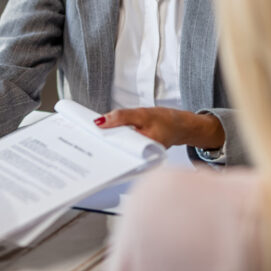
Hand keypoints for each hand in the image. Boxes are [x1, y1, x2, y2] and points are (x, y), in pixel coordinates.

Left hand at [93, 107, 224, 149]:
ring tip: (95, 133)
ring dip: (109, 140)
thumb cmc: (166, 120)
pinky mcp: (137, 151)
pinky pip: (123, 145)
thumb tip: (100, 122)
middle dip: (104, 142)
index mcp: (142, 149)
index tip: (89, 134)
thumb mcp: (143, 114)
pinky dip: (116, 139)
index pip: (117, 148)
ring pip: (119, 148)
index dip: (103, 141)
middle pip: (116, 150)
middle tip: (88, 134)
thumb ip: (121, 117)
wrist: (181, 126)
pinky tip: (107, 135)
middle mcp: (140, 156)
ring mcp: (139, 155)